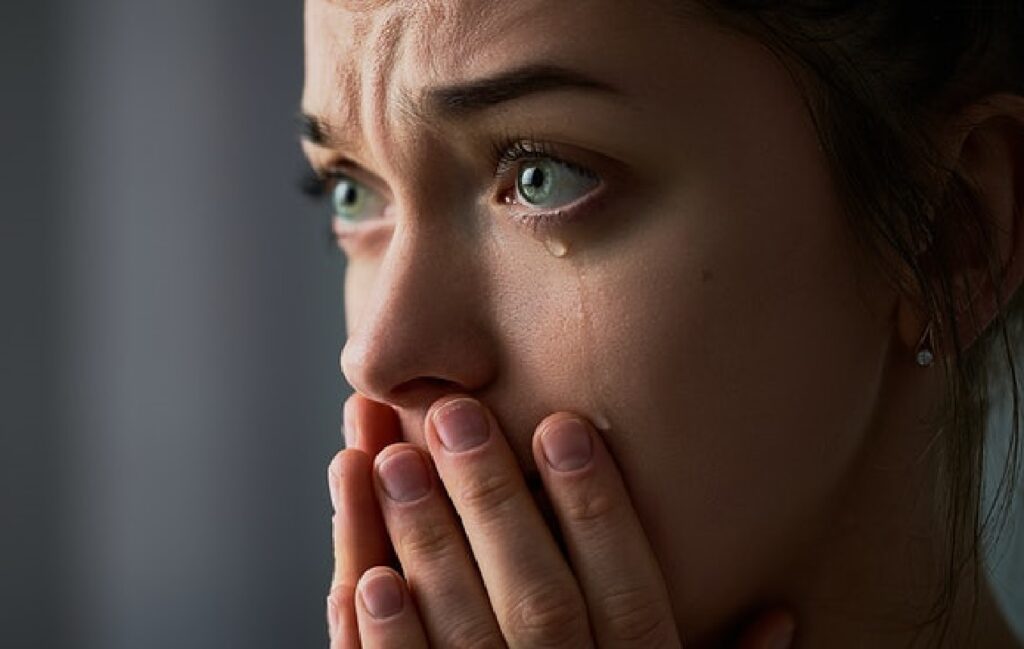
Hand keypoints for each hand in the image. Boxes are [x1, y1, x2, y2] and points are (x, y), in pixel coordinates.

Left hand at [327, 393, 796, 648]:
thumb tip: (784, 616)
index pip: (632, 595)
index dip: (598, 511)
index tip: (562, 426)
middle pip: (538, 600)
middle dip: (493, 504)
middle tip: (455, 415)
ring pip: (463, 640)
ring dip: (423, 548)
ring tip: (388, 461)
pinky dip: (384, 645)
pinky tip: (362, 577)